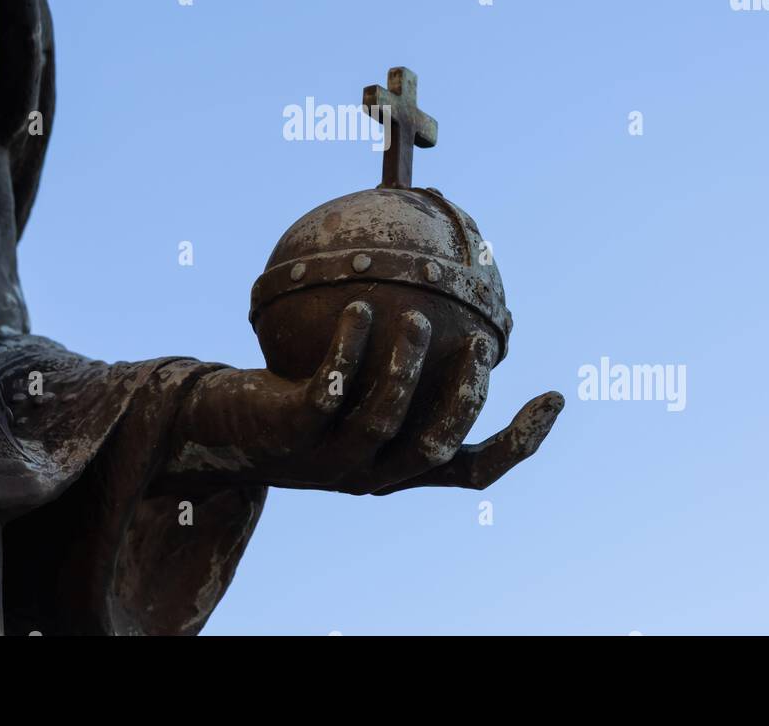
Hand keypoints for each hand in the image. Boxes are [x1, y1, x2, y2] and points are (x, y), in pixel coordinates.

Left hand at [167, 301, 562, 495]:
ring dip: (405, 366)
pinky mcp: (290, 434)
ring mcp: (329, 458)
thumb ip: (399, 359)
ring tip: (414, 315)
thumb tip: (453, 295)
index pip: (472, 472)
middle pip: (435, 449)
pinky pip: (327, 389)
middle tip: (476, 343)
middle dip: (462, 398)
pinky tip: (358, 306)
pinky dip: (348, 349)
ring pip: (383, 418)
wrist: (214, 427)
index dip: (518, 442)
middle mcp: (370, 473)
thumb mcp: (351, 383)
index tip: (553, 395)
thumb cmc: (291, 398)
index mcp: (398, 468)